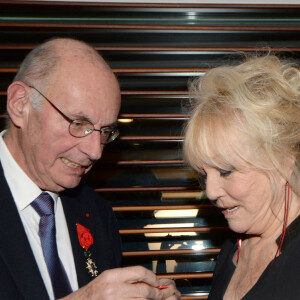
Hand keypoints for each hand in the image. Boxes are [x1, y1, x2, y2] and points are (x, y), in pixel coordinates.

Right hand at [61, 266, 178, 299]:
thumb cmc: (92, 294)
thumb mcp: (107, 278)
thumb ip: (126, 277)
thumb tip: (148, 280)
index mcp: (111, 276)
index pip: (139, 272)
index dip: (153, 276)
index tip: (159, 281)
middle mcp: (113, 290)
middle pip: (144, 290)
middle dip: (160, 293)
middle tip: (170, 292)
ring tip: (168, 299)